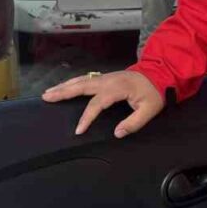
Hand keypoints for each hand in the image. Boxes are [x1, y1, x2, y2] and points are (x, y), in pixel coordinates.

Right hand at [42, 71, 163, 137]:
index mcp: (118, 88)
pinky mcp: (105, 77)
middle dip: (63, 92)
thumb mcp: (150, 110)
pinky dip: (72, 82)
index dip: (87, 117)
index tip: (78, 130)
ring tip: (48, 92)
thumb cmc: (154, 93)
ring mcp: (106, 76)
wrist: (160, 73)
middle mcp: (108, 80)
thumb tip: (117, 133)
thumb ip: (133, 123)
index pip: (97, 103)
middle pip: (82, 86)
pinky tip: (63, 87)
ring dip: (64, 86)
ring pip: (81, 80)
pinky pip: (85, 79)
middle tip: (46, 97)